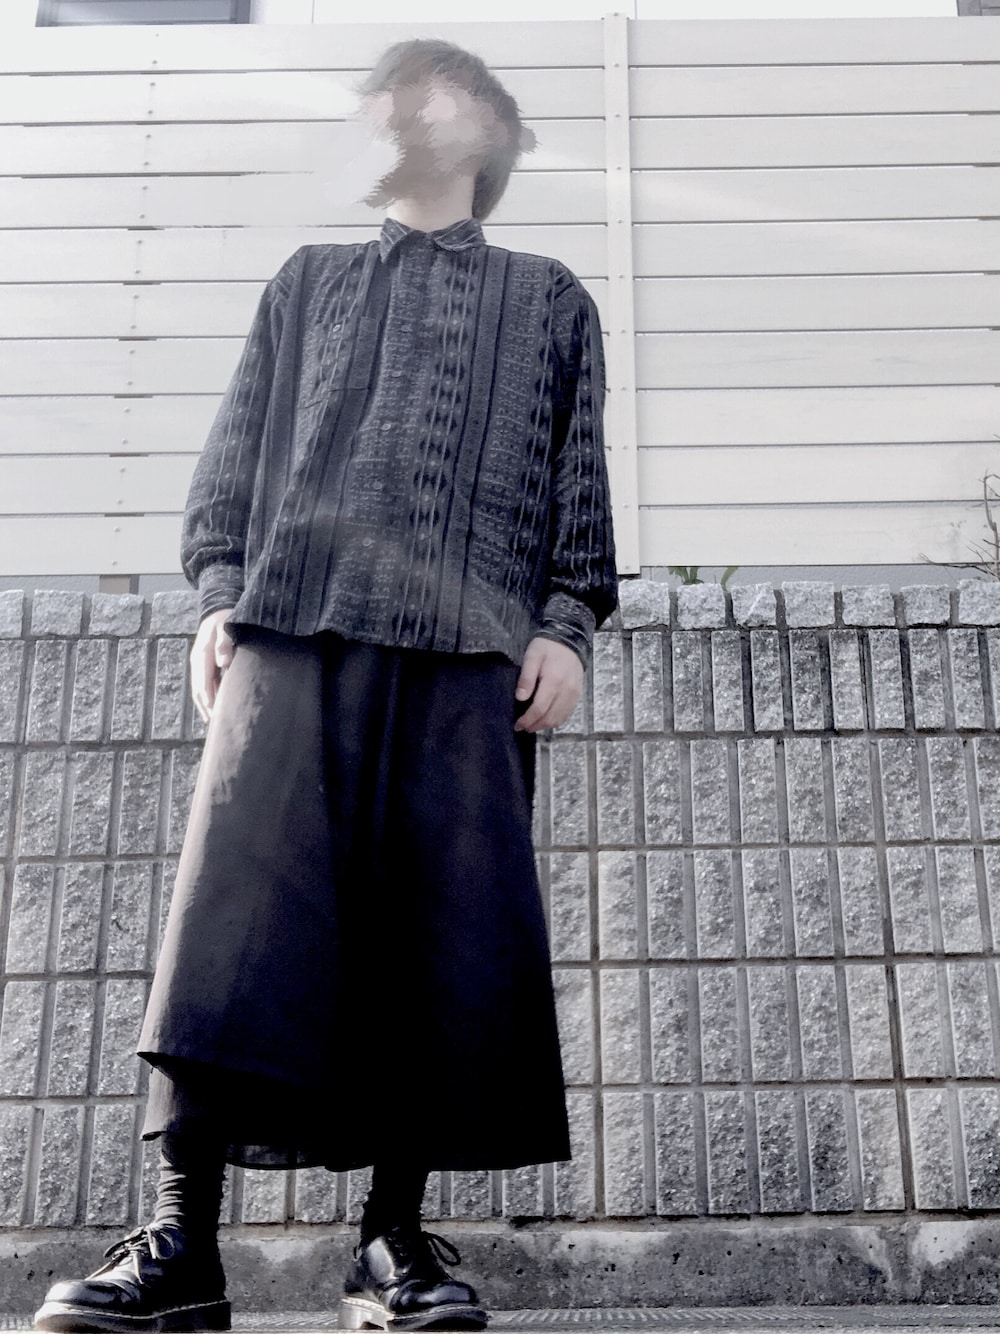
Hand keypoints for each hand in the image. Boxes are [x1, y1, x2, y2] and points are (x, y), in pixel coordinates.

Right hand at [190, 608, 234, 723]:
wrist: (217, 610)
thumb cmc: (225, 618)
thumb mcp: (226, 627)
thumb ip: (224, 644)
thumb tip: (223, 663)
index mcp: (202, 654)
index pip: (203, 681)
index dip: (209, 698)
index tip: (214, 713)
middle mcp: (197, 661)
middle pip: (199, 689)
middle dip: (206, 707)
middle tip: (216, 724)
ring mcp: (199, 664)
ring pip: (199, 689)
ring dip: (205, 706)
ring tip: (214, 722)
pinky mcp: (203, 665)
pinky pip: (203, 685)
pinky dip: (207, 698)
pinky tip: (214, 709)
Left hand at [514, 637, 583, 732]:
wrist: (569, 640)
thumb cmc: (547, 647)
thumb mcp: (532, 656)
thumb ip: (526, 677)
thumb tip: (520, 697)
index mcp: (554, 681)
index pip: (540, 708)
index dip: (528, 720)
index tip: (517, 724)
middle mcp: (566, 691)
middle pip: (550, 718)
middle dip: (535, 726)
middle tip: (522, 727)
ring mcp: (574, 694)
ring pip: (559, 719)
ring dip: (545, 726)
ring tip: (532, 725)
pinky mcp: (577, 695)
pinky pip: (567, 714)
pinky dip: (555, 721)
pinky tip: (546, 719)